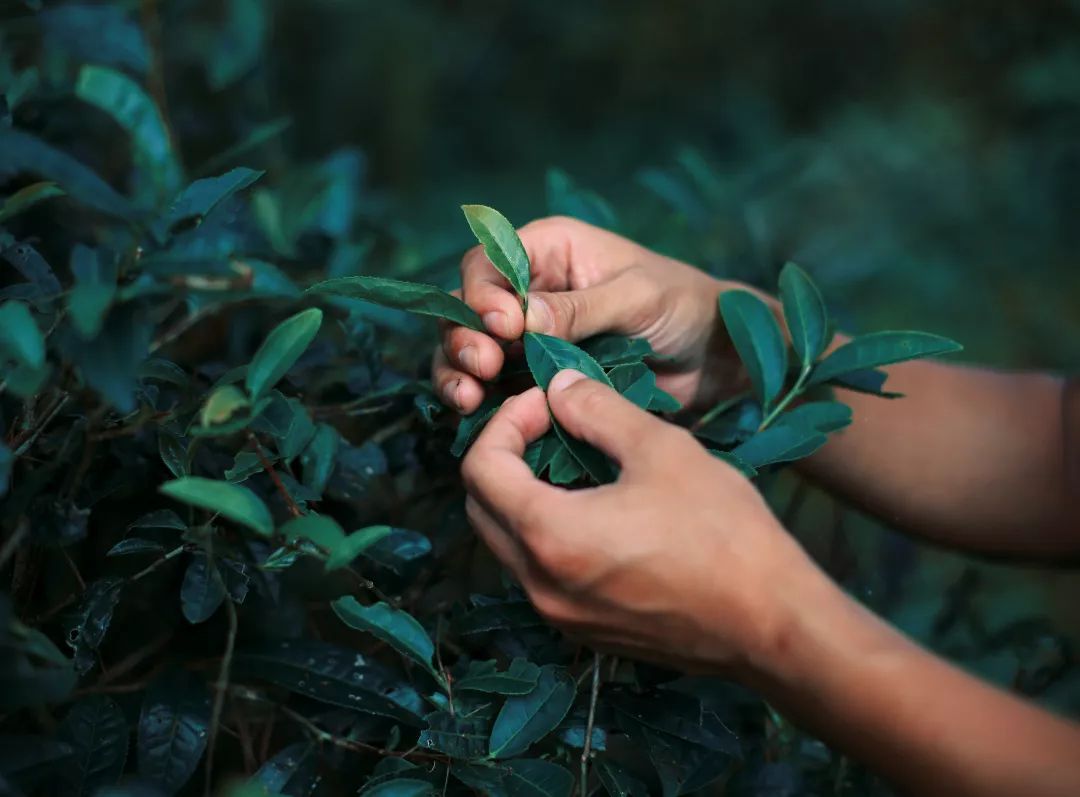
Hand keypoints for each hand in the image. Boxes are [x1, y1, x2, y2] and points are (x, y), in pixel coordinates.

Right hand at [433, 216, 760, 413]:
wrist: (713, 357)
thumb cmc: (684, 305)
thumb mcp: (636, 296)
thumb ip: (579, 308)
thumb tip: (519, 318)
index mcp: (549, 250)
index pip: (488, 264)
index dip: (482, 295)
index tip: (503, 327)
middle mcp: (528, 289)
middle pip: (466, 309)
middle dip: (463, 338)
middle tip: (483, 367)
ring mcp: (527, 337)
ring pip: (469, 350)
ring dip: (458, 372)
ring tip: (470, 397)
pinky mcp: (534, 378)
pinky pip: (493, 388)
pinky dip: (479, 401)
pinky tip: (478, 414)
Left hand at [460, 369, 820, 674]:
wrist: (771, 623)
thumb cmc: (723, 531)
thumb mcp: (660, 449)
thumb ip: (595, 410)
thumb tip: (557, 387)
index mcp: (548, 535)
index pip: (479, 469)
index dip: (505, 422)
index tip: (546, 403)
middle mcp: (539, 584)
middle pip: (482, 508)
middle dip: (505, 457)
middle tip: (551, 426)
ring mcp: (559, 615)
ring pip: (508, 543)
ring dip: (524, 495)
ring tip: (574, 463)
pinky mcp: (583, 631)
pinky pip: (539, 573)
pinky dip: (546, 533)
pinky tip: (595, 509)